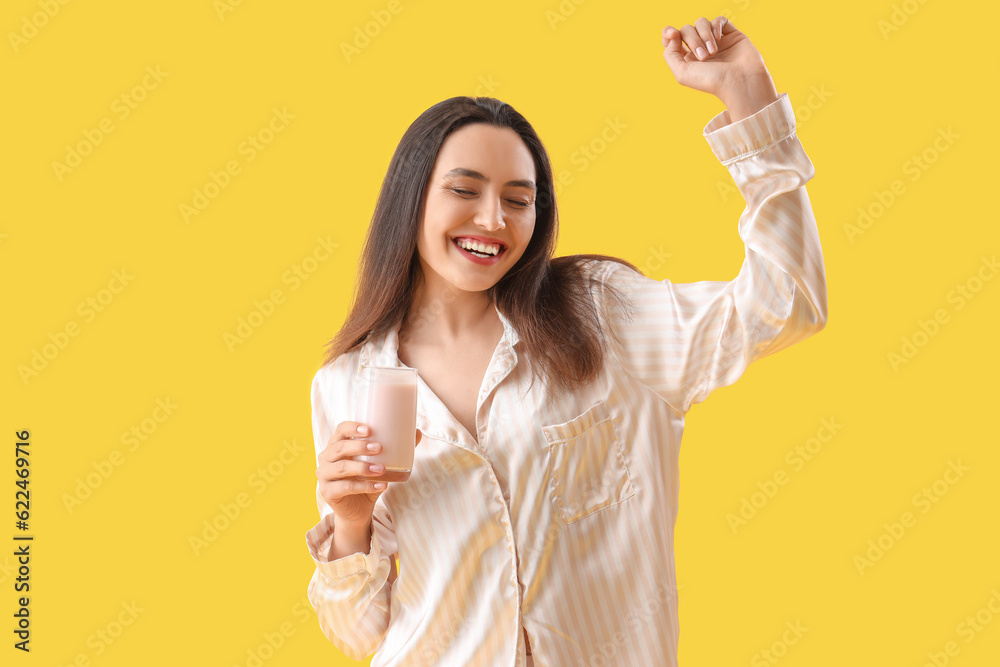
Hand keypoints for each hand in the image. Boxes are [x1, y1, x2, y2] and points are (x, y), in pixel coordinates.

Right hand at [317, 421, 422, 526]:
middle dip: (360, 446)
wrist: (358, 510)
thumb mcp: (381, 464)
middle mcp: (327, 458)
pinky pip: (346, 487)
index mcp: (337, 445)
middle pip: (340, 447)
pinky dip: (365, 486)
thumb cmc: (368, 480)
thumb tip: (418, 433)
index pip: (340, 430)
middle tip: (379, 447)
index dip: (352, 427)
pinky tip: (381, 486)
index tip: (369, 429)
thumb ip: (396, 449)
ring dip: (363, 467)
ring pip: (342, 467)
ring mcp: (324, 476)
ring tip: (382, 469)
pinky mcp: (327, 493)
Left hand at [661, 17, 778, 120]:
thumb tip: (673, 36)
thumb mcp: (682, 73)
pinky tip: (719, 41)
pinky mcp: (730, 34)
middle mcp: (700, 49)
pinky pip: (718, 20)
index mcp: (687, 59)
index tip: (673, 34)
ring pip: (701, 23)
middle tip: (704, 57)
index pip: (672, 39)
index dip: (668, 33)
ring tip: (713, 53)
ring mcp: (715, 41)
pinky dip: (715, 27)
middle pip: (686, 29)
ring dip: (704, 35)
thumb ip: (670, 54)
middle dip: (693, 40)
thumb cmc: (711, 81)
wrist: (739, 81)